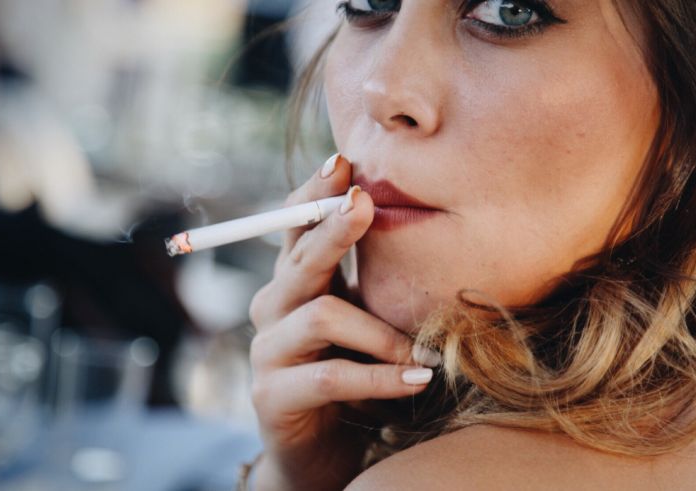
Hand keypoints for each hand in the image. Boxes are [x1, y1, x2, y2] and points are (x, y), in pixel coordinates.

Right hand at [248, 155, 438, 490]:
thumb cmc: (352, 372)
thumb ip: (369, 278)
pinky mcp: (272, 395)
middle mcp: (272, 307)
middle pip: (301, 258)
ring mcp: (267, 351)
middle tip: (364, 203)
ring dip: (382, 333)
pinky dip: (381, 377)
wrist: (322, 448)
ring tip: (428, 352)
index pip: (295, 225)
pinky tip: (419, 379)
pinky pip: (332, 377)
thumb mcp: (361, 319)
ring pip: (322, 316)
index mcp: (295, 282)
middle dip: (334, 228)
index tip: (343, 161)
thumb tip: (410, 219)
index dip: (315, 193)